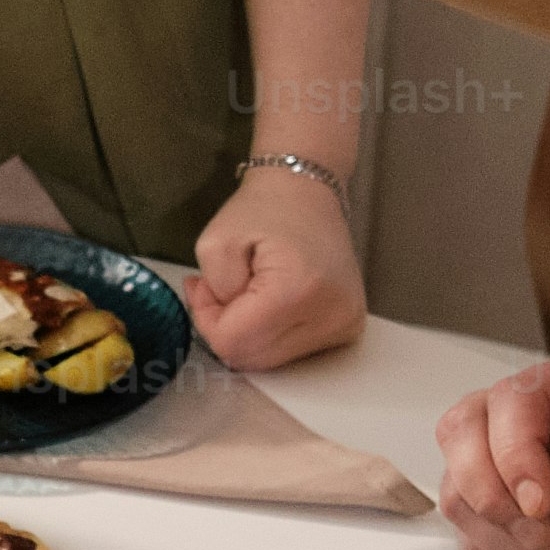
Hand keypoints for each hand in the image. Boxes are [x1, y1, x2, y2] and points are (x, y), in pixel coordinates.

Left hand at [186, 161, 365, 368]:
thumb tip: (222, 325)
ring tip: (245, 291)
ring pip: (272, 360)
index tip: (202, 286)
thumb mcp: (215, 241)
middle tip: (218, 288)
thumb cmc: (262, 209)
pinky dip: (271, 333)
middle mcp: (330, 316)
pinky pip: (294, 351)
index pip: (233, 343)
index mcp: (297, 292)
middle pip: (254, 358)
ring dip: (249, 332)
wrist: (308, 189)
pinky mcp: (348, 328)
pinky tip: (268, 302)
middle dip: (226, 328)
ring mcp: (345, 326)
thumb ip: (212, 292)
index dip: (206, 320)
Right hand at [432, 353, 549, 549]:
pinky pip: (472, 532)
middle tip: (542, 530)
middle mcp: (539, 418)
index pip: (515, 398)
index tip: (539, 503)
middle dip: (490, 493)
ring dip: (506, 535)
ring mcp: (514, 463)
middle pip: (461, 431)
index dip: (512, 450)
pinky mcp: (506, 509)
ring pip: (458, 489)